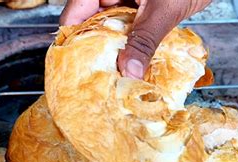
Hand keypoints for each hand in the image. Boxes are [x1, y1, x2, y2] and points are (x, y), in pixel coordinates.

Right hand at [60, 0, 210, 78]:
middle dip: (97, 51)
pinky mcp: (137, 8)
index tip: (77, 68)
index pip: (75, 14)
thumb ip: (145, 40)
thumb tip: (129, 71)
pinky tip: (134, 62)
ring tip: (116, 75)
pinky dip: (130, 45)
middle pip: (91, 25)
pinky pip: (127, 29)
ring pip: (110, 30)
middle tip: (100, 78)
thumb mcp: (163, 9)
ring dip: (115, 51)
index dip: (74, 42)